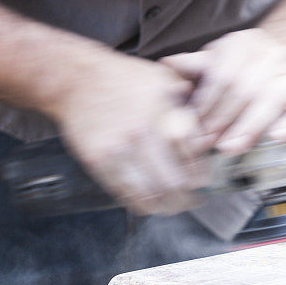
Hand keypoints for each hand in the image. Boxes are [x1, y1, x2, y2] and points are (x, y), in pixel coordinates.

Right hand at [47, 54, 210, 214]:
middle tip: (193, 200)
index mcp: (163, 112)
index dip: (202, 176)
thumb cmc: (123, 79)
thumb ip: (188, 104)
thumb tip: (210, 133)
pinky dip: (144, 205)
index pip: (194, 159)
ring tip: (174, 205)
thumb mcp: (164, 79)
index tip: (204, 182)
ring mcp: (118, 149)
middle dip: (188, 198)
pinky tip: (151, 202)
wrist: (76, 78)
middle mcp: (142, 132)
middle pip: (175, 183)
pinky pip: (127, 195)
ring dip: (167, 206)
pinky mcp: (99, 162)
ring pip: (153, 195)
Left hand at [162, 29, 285, 154]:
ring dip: (249, 127)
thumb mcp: (215, 64)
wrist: (279, 65)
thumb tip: (167, 67)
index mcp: (244, 43)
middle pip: (246, 88)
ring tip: (231, 147)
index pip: (224, 75)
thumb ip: (194, 69)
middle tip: (208, 144)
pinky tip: (276, 138)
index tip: (195, 130)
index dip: (208, 105)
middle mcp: (273, 54)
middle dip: (224, 120)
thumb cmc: (240, 70)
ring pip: (272, 99)